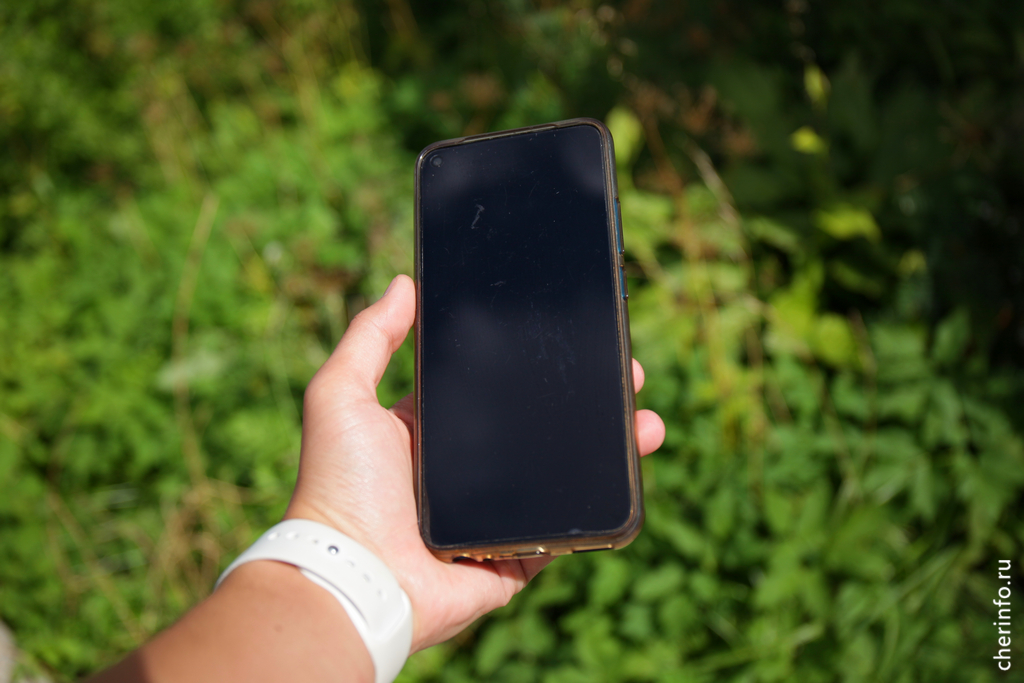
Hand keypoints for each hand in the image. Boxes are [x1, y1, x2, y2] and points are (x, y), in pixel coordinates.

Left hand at [285, 274, 665, 651]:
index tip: (571, 337)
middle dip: (588, 402)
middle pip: (541, 430)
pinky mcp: (516, 558)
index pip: (494, 390)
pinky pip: (566, 532)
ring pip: (566, 478)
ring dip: (611, 450)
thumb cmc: (339, 486)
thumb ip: (369, 337)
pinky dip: (598, 508)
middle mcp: (468, 475)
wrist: (353, 575)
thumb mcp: (340, 394)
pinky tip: (628, 472)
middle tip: (626, 373)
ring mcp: (496, 518)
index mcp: (434, 435)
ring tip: (646, 424)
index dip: (535, 364)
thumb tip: (403, 284)